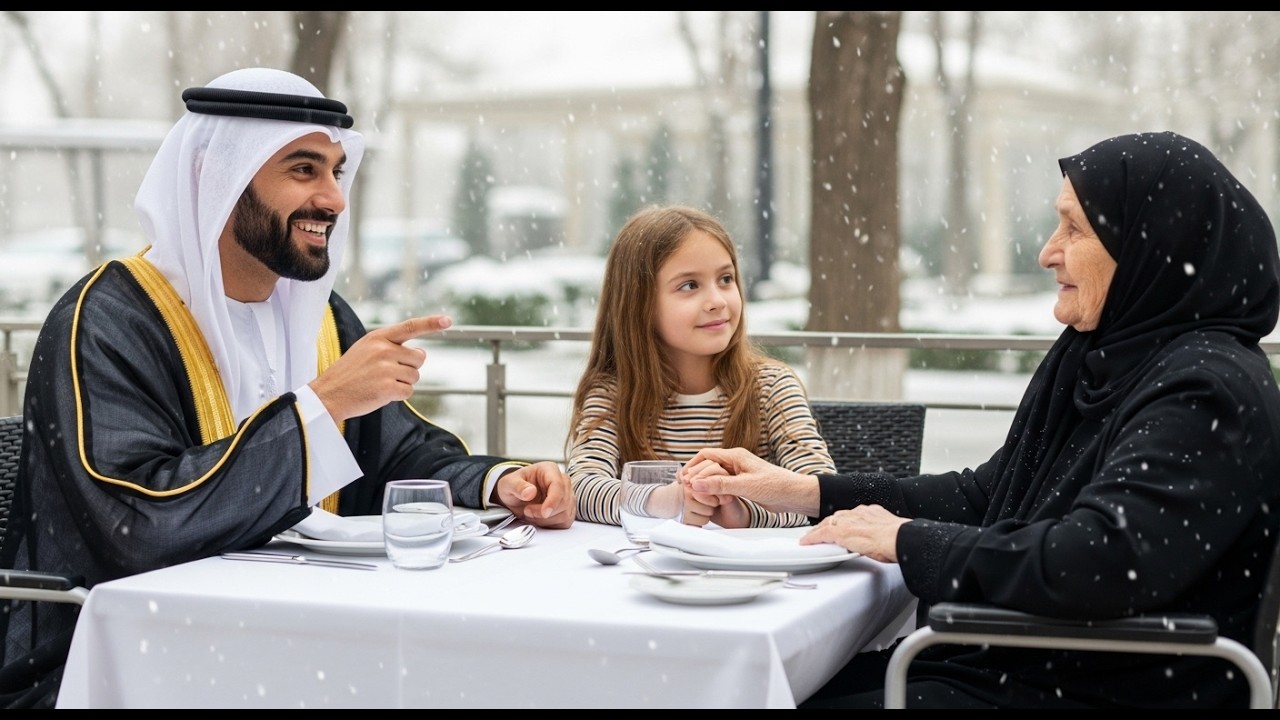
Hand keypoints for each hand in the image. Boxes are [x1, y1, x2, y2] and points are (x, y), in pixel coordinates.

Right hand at [309, 315, 450, 421]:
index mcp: (378, 337)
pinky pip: (408, 391)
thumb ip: (393, 347)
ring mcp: (385, 368)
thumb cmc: (350, 373)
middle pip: (418, 358)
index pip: (410, 327)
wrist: (328, 394)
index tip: (448, 319)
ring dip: (403, 383)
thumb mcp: (366, 350)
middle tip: (386, 374)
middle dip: (409, 367)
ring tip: (380, 383)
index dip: (431, 323)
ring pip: (415, 376)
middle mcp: (383, 350)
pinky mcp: (387, 388)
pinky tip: (381, 394)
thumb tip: (423, 353)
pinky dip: (398, 395)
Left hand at [495, 461, 574, 528]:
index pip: (558, 485)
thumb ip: (518, 486)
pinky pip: (565, 521)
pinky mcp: (567, 509)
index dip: (553, 501)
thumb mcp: (508, 484)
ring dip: (546, 520)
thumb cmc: (514, 486)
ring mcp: (566, 495)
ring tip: (531, 514)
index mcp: (549, 470)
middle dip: (544, 513)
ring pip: (565, 513)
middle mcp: (561, 481)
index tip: (544, 513)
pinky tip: (539, 519)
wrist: (515, 497)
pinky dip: (551, 524)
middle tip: (527, 511)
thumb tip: (530, 492)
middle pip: (564, 501)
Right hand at [679, 447, 819, 516]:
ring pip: (714, 474)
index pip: (706, 454)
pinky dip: (713, 488)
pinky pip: (722, 483)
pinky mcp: (743, 483)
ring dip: (703, 482)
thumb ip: (720, 484)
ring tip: (692, 493)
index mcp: (735, 456)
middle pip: (707, 463)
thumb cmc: (775, 486)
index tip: (683, 479)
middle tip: (684, 487)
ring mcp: (739, 472)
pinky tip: (708, 497)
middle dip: (695, 474)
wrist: (794, 495)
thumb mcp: (745, 486)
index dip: (692, 466)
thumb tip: (696, 483)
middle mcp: (735, 461)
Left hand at [801, 505, 907, 562]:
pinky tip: (806, 543)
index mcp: (870, 512)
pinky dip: (812, 538)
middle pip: (836, 518)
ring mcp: (848, 521)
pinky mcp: (840, 532)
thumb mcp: (890, 532)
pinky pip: (821, 534)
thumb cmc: (900, 538)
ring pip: (826, 524)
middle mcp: (857, 513)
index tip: (840, 526)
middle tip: (818, 531)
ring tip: (809, 537)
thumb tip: (884, 542)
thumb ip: (881, 533)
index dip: (843, 521)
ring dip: (817, 531)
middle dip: (827, 524)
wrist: (899, 538)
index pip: (851, 515)